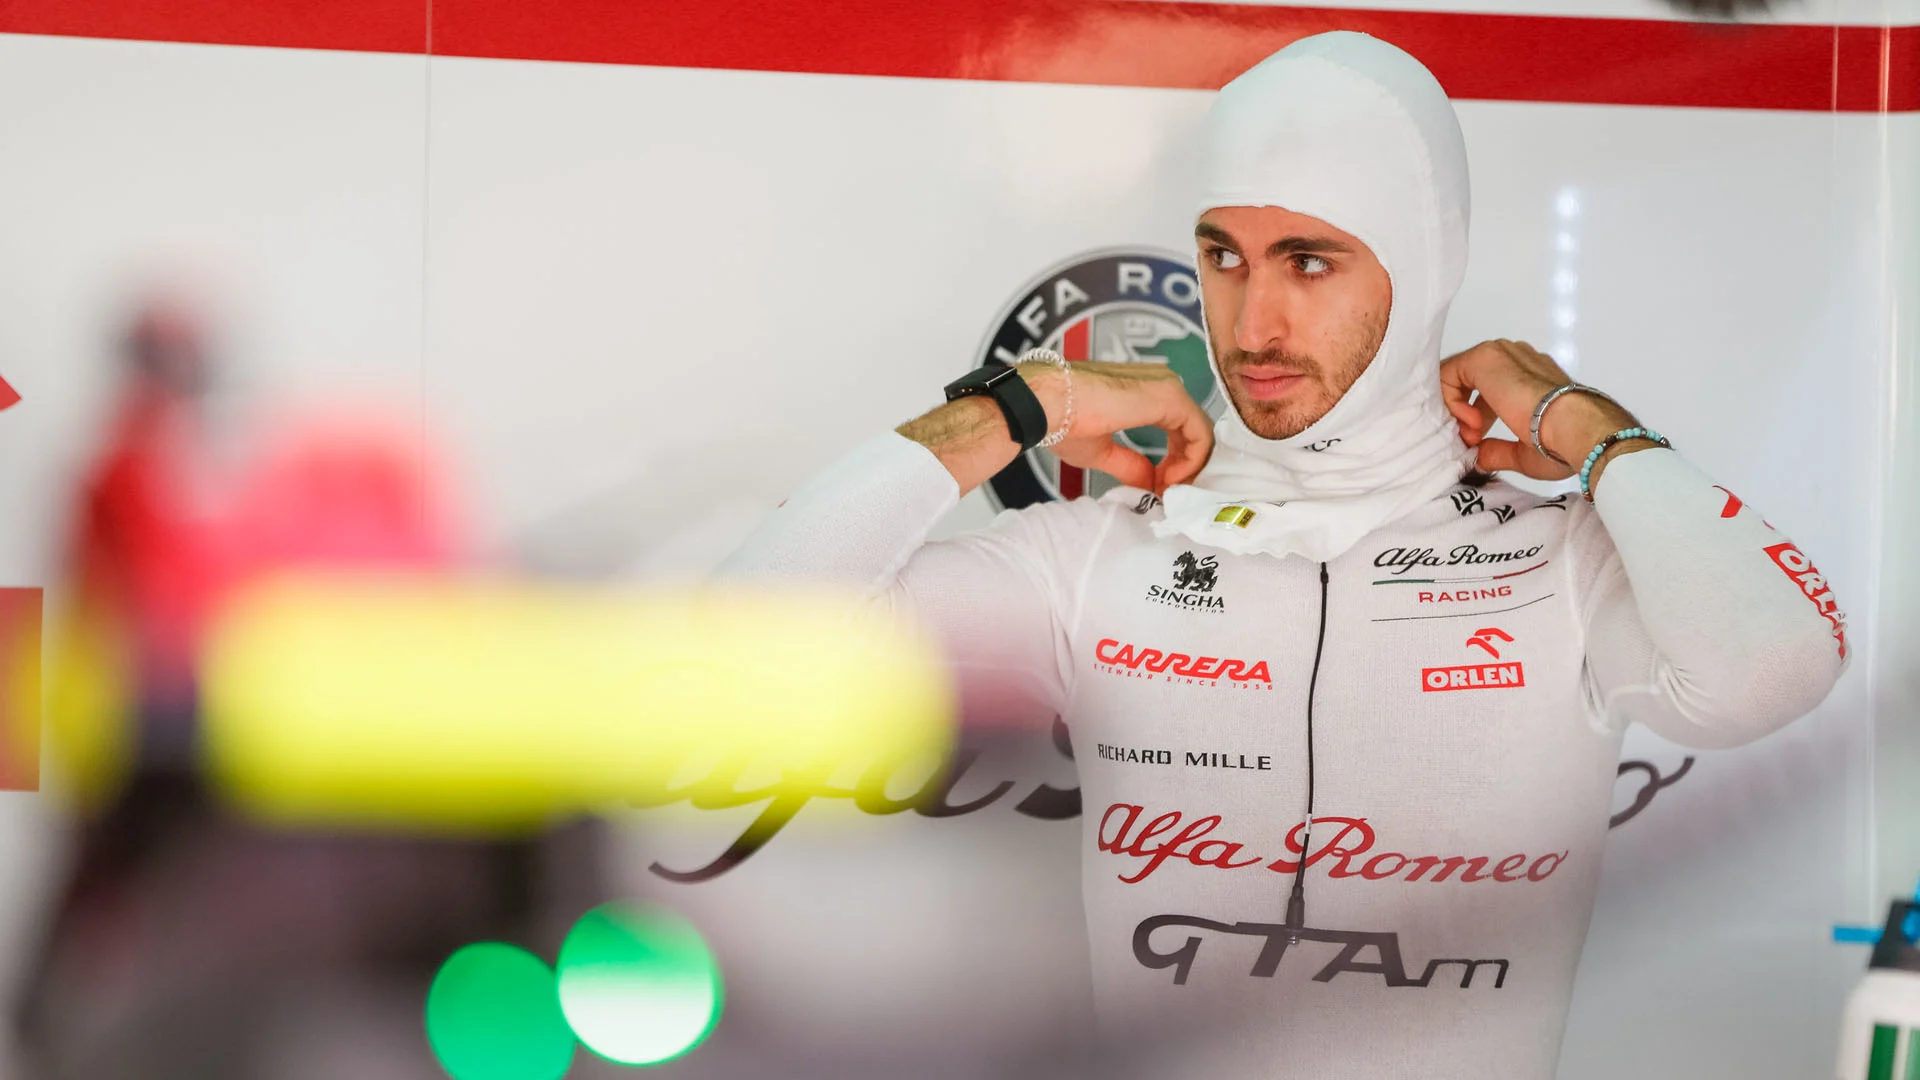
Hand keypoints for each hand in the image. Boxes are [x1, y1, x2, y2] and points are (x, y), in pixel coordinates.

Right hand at [1020, 359, 1213, 494]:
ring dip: (1188, 467)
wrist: (1047, 404)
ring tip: (1167, 489)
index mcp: (1146, 392)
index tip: (1157, 487)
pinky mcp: (1170, 398)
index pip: (1180, 428)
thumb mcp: (1102, 451)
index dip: (1176, 462)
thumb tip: (1149, 482)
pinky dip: (1191, 461)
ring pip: (1200, 432)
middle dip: (1184, 467)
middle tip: (1167, 493)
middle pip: (1193, 430)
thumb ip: (1130, 464)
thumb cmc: (1063, 419)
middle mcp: (1163, 384)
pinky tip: (1169, 479)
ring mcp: (1169, 388)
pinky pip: (1199, 433)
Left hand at [1440, 339, 1635, 480]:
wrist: (1575, 429)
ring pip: (1458, 375)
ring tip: (1473, 434)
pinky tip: (1471, 422)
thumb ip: (1498, 450)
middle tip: (1471, 440)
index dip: (1475, 417)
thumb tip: (1480, 456)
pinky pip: (1451, 372)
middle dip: (1462, 413)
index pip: (1488, 389)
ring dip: (1456, 408)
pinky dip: (1451, 400)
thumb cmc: (1561, 442)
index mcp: (1529, 376)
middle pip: (1470, 380)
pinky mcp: (1486, 358)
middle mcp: (1516, 360)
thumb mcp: (1523, 452)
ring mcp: (1502, 355)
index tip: (1478, 443)